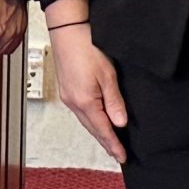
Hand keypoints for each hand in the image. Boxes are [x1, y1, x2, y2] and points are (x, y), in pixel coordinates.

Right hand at [49, 26, 127, 163]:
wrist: (68, 31)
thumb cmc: (87, 47)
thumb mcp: (108, 75)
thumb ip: (114, 101)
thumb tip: (120, 122)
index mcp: (85, 102)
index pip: (103, 130)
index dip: (114, 144)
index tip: (122, 156)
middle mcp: (73, 103)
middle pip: (92, 129)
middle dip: (105, 142)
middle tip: (117, 154)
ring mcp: (68, 97)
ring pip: (85, 121)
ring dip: (97, 132)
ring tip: (109, 141)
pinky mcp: (66, 90)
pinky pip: (80, 112)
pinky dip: (90, 121)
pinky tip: (96, 120)